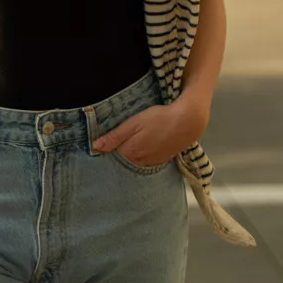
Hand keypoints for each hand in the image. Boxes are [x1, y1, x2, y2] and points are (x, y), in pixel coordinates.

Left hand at [92, 94, 209, 168]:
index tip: (99, 145)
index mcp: (129, 153)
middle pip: (123, 161)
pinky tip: (142, 148)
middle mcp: (139, 163)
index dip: (106, 150)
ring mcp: (151, 163)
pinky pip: (146, 162)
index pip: (111, 157)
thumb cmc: (158, 119)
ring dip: (129, 157)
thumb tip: (95, 147)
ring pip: (134, 162)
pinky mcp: (161, 160)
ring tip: (128, 144)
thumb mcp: (134, 122)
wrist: (187, 122)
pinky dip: (141, 157)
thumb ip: (115, 136)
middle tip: (112, 144)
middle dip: (117, 155)